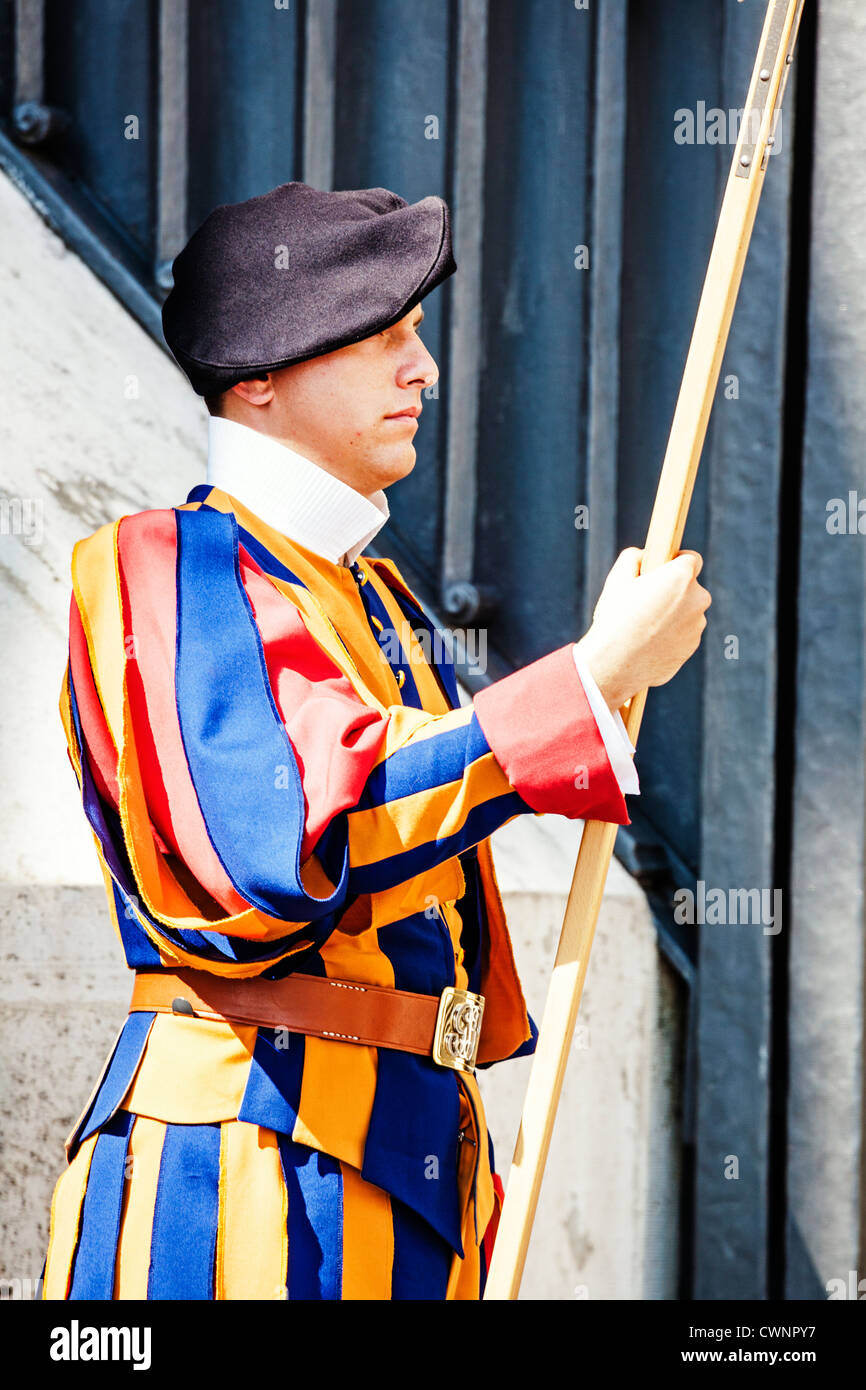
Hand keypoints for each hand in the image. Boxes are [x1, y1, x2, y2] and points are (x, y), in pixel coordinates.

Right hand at [576, 547, 711, 711]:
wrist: (615, 664)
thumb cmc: (615, 619)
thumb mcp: (617, 579)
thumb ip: (634, 557)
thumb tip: (645, 557)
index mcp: (681, 577)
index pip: (693, 559)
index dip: (678, 563)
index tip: (665, 570)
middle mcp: (697, 599)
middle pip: (691, 588)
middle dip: (674, 591)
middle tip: (647, 601)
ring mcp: (697, 625)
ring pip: (687, 613)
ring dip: (673, 615)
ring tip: (644, 626)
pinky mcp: (692, 646)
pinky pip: (684, 634)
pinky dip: (671, 635)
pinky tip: (648, 642)